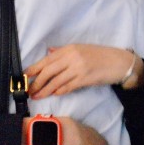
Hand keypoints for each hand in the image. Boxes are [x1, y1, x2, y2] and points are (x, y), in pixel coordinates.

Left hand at [25, 44, 143, 98]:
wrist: (118, 62)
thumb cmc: (99, 56)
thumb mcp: (80, 49)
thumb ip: (63, 52)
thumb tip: (49, 52)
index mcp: (69, 49)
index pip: (47, 59)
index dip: (34, 68)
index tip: (25, 75)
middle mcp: (72, 57)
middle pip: (48, 70)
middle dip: (37, 81)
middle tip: (29, 90)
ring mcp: (78, 68)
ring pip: (56, 80)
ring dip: (45, 89)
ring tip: (37, 95)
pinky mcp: (85, 79)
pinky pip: (68, 86)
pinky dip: (60, 91)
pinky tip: (54, 94)